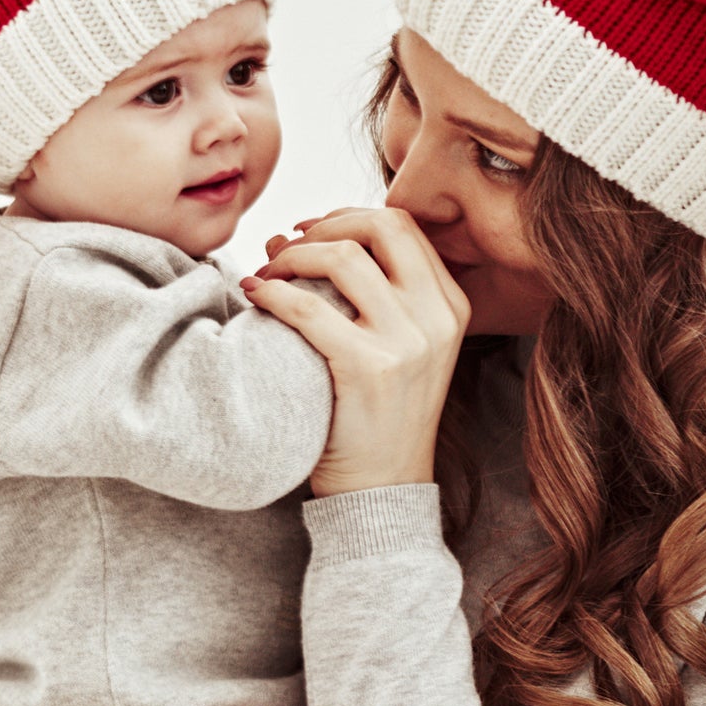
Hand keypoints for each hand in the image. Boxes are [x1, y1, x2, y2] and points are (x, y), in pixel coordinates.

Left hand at [241, 208, 469, 496]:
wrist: (383, 488)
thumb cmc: (377, 415)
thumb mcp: (397, 346)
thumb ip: (368, 292)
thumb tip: (292, 235)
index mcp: (451, 305)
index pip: (403, 226)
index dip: (349, 216)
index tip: (311, 232)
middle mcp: (438, 316)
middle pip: (382, 225)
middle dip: (324, 224)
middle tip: (285, 246)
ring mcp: (409, 342)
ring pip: (343, 257)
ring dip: (292, 256)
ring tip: (267, 273)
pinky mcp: (370, 368)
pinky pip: (309, 308)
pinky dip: (274, 294)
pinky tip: (255, 298)